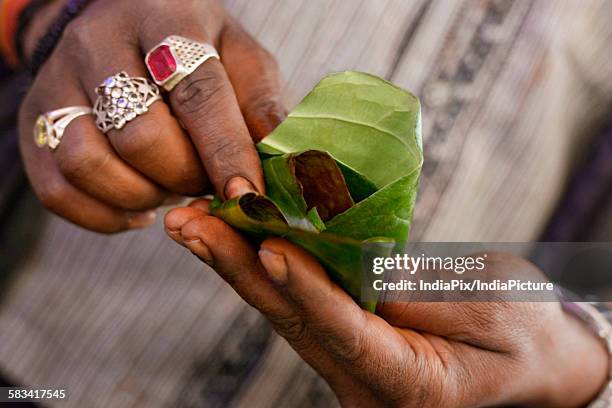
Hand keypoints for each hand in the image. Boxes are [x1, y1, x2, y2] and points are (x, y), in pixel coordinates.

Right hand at [19, 0, 283, 231]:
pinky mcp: (34, 120)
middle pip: (142, 137)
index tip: (246, 197)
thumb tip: (281, 164)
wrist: (124, 28)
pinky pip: (57, 191)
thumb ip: (261, 106)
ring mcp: (57, 80)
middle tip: (203, 180)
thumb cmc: (197, 50)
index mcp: (167, 19)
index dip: (225, 153)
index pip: (198, 94)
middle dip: (183, 177)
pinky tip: (136, 207)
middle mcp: (101, 42)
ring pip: (90, 164)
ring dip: (140, 196)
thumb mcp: (240, 59)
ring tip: (166, 188)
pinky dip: (104, 215)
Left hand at [165, 200, 607, 406]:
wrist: (533, 364)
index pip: (347, 332)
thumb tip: (354, 265)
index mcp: (410, 383)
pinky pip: (298, 300)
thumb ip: (420, 296)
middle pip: (293, 319)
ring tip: (193, 222)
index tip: (269, 247)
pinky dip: (262, 265)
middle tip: (190, 224)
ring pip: (284, 310)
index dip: (307, 289)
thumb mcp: (493, 312)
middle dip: (239, 267)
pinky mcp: (344, 339)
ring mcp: (348, 363)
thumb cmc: (524, 336)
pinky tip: (234, 235)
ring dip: (237, 263)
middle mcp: (364, 379)